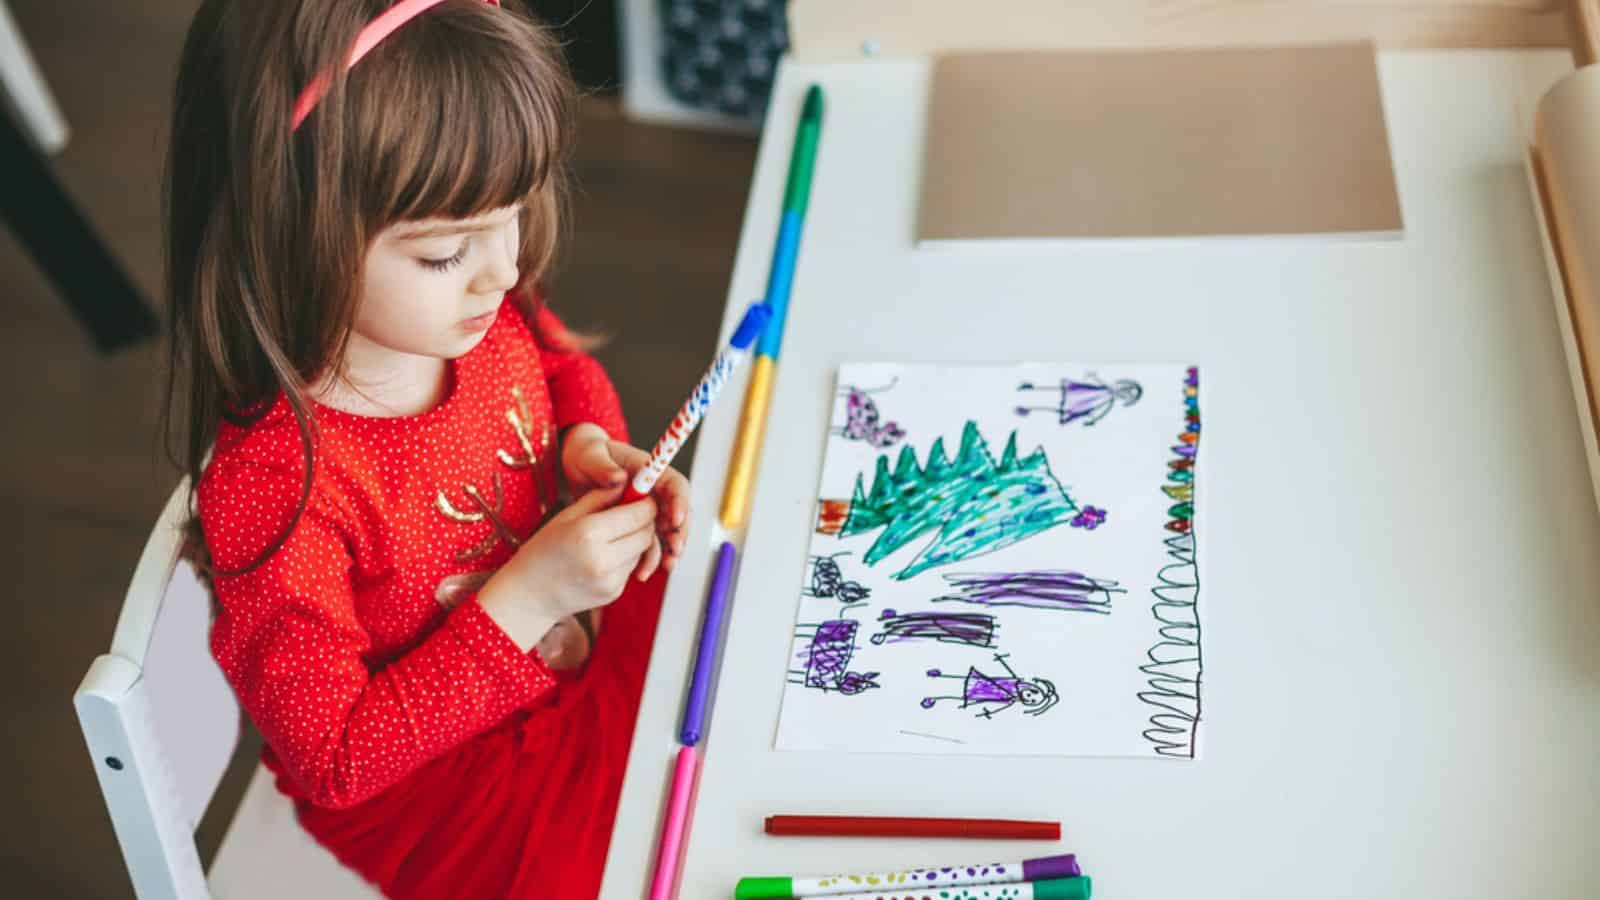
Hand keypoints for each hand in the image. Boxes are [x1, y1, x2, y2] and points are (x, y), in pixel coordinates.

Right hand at [476, 484, 655, 652]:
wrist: (529, 595)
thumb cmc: (543, 550)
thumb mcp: (566, 516)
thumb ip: (599, 497)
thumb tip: (626, 482)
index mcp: (588, 533)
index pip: (638, 514)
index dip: (646, 503)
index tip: (643, 497)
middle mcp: (602, 559)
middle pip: (646, 533)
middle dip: (644, 521)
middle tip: (631, 513)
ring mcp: (610, 580)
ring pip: (641, 551)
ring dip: (634, 540)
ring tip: (610, 537)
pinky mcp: (613, 593)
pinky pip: (630, 568)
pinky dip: (624, 559)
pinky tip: (602, 557)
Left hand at [560, 423, 689, 579]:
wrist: (578, 468)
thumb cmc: (587, 456)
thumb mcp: (590, 456)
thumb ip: (603, 468)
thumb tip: (619, 478)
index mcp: (650, 470)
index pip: (675, 485)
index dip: (680, 502)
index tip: (675, 520)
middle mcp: (655, 491)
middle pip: (678, 512)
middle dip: (679, 532)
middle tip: (675, 549)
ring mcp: (649, 509)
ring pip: (667, 532)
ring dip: (669, 550)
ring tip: (666, 566)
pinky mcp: (638, 525)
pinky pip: (649, 543)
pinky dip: (649, 558)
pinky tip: (643, 571)